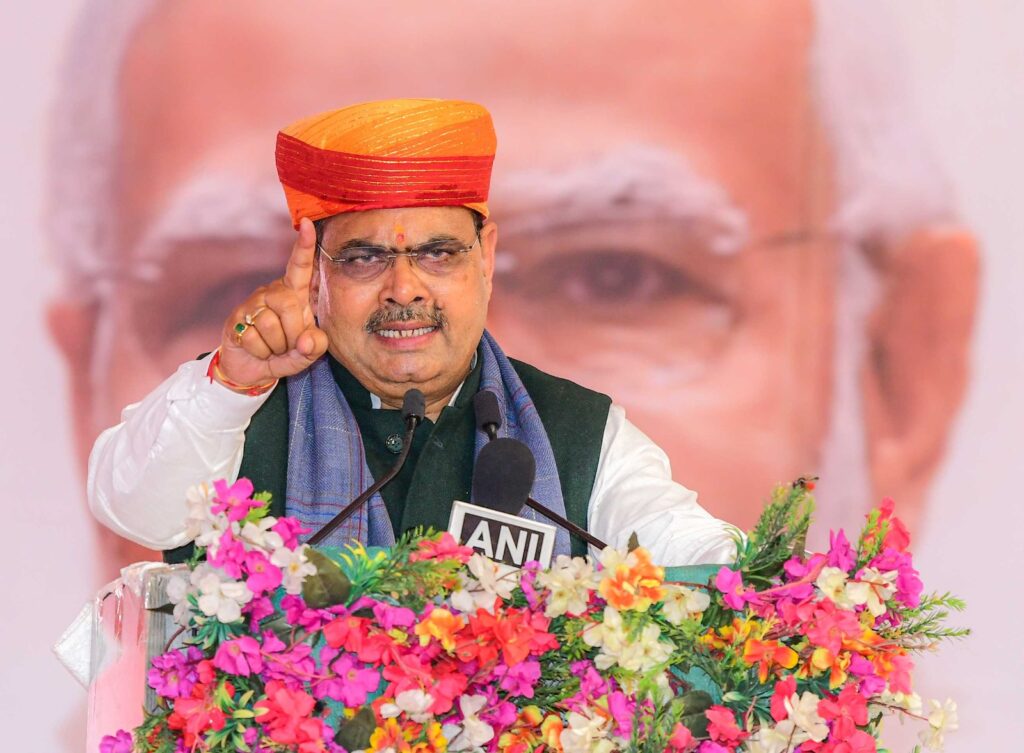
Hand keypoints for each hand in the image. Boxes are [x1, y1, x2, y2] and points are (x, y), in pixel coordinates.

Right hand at [216, 218, 329, 387]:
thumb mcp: (307, 353)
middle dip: (293, 333)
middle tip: (288, 345)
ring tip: (273, 347)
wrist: (253, 369)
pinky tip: (258, 350)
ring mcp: (253, 304)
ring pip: (271, 325)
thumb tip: (306, 340)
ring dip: (276, 346)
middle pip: (289, 306)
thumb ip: (315, 347)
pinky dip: (261, 352)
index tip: (308, 224)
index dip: (305, 247)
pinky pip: (254, 338)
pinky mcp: (236, 319)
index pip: (300, 267)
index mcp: (295, 294)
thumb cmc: (286, 353)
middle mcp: (273, 292)